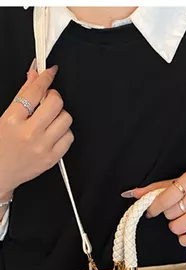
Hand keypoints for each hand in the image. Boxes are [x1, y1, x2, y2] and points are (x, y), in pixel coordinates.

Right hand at [0, 62, 73, 200]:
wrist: (0, 172)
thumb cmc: (1, 145)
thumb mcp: (5, 116)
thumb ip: (22, 95)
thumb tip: (35, 75)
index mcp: (12, 120)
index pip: (34, 91)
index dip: (45, 77)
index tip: (50, 72)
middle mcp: (29, 133)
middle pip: (56, 103)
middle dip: (54, 97)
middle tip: (48, 100)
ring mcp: (43, 147)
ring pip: (66, 119)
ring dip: (60, 115)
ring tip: (50, 119)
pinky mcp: (52, 158)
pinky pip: (69, 137)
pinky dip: (64, 131)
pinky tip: (54, 133)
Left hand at [121, 168, 185, 246]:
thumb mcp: (183, 180)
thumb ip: (158, 188)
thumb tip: (133, 194)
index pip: (166, 196)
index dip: (154, 206)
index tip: (152, 210)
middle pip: (171, 213)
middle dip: (170, 214)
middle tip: (179, 210)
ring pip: (178, 227)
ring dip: (176, 226)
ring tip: (185, 219)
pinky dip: (184, 239)